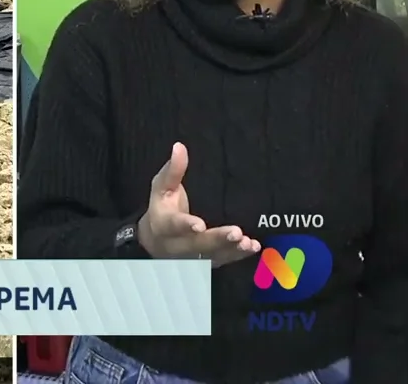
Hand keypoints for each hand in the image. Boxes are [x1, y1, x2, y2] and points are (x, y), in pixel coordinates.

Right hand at [138, 143, 260, 267]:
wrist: (156, 240)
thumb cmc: (162, 207)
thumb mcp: (161, 188)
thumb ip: (173, 170)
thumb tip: (179, 146)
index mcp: (163, 224)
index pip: (173, 225)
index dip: (185, 226)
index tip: (199, 224)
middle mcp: (177, 244)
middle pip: (197, 244)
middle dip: (217, 239)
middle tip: (236, 232)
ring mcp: (193, 256)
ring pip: (212, 256)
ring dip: (231, 250)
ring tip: (247, 242)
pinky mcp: (207, 261)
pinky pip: (223, 260)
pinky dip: (237, 255)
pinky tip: (252, 247)